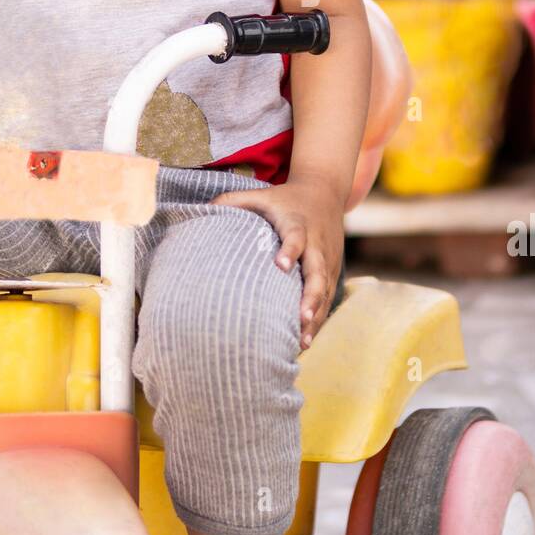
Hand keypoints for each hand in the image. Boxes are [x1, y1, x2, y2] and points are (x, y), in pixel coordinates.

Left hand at [211, 176, 345, 350]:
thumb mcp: (260, 194)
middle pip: (317, 271)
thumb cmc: (284, 198)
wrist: (325, 191)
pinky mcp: (333, 270)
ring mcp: (327, 259)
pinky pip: (327, 297)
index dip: (289, 250)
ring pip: (325, 290)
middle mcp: (316, 243)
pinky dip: (319, 319)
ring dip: (315, 316)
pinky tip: (304, 341)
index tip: (281, 266)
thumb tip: (201, 210)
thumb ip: (232, 201)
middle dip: (311, 296)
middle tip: (301, 318)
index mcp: (297, 223)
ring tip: (302, 343)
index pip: (295, 237)